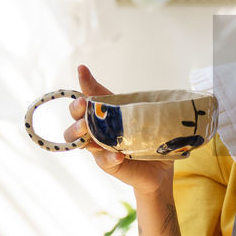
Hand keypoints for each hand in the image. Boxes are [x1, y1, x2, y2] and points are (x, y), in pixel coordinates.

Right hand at [65, 65, 171, 196]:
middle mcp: (96, 131)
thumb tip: (121, 80)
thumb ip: (127, 99)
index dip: (84, 84)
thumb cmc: (146, 135)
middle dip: (76, 110)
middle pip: (75, 119)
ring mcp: (99, 148)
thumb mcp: (139, 113)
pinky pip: (104, 160)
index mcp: (103, 115)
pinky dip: (109, 157)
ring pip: (78, 141)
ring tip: (88, 129)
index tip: (82, 70)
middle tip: (83, 104)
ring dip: (81, 133)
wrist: (161, 165)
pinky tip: (119, 155)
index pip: (88, 98)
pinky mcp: (109, 164)